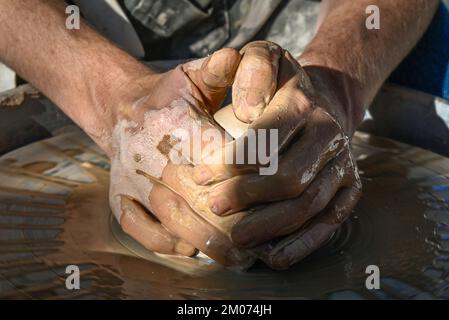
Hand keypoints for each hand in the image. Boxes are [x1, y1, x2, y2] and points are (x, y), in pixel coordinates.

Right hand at [108, 48, 254, 268]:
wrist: (122, 111)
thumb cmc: (169, 97)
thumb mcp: (193, 76)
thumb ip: (218, 69)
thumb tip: (236, 58)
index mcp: (170, 122)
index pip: (212, 154)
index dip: (241, 175)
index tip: (268, 193)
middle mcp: (147, 155)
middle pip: (193, 196)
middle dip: (229, 222)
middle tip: (260, 242)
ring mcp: (130, 181)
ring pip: (170, 218)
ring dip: (204, 241)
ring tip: (236, 257)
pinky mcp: (119, 198)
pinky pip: (141, 230)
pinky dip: (167, 244)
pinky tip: (192, 250)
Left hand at [190, 41, 361, 268]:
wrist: (319, 99)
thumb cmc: (278, 83)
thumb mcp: (262, 58)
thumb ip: (251, 69)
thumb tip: (247, 111)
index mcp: (303, 104)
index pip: (265, 138)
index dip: (231, 162)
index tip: (201, 176)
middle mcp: (329, 134)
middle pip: (289, 178)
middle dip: (248, 196)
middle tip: (215, 206)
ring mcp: (343, 164)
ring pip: (308, 204)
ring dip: (269, 225)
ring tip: (236, 238)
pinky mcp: (349, 188)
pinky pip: (330, 222)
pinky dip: (303, 243)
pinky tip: (274, 257)